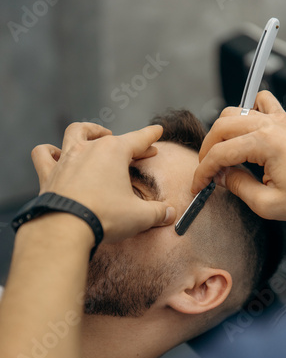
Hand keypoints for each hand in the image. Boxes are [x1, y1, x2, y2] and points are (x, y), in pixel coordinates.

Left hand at [31, 123, 175, 241]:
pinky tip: (56, 156)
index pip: (138, 139)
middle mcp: (89, 149)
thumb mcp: (140, 216)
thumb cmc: (104, 217)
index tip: (157, 131)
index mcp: (114, 153)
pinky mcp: (49, 174)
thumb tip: (171, 214)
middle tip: (135, 149)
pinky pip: (43, 154)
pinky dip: (49, 153)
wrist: (66, 226)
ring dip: (86, 132)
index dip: (150, 136)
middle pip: (109, 136)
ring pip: (74, 133)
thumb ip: (158, 213)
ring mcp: (66, 159)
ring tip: (94, 137)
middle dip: (124, 140)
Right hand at [192, 91, 285, 220]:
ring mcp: (277, 120)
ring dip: (221, 133)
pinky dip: (247, 112)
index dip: (202, 171)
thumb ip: (238, 187)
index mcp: (264, 144)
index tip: (198, 185)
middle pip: (220, 128)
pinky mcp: (285, 121)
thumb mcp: (267, 204)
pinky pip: (260, 102)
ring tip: (221, 155)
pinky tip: (245, 130)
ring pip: (234, 112)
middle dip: (206, 151)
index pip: (219, 153)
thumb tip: (221, 177)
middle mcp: (269, 126)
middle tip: (207, 172)